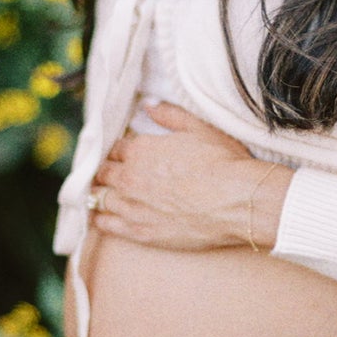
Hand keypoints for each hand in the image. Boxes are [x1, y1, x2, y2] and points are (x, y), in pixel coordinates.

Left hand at [90, 102, 288, 251]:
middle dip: (105, 171)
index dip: (119, 151)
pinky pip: (107, 224)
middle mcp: (130, 177)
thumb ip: (170, 115)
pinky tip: (100, 216)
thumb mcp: (198, 129)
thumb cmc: (222, 163)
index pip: (116, 149)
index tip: (121, 155)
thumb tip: (149, 105)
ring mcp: (133, 206)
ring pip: (100, 198)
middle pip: (104, 172)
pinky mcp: (140, 231)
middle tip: (108, 173)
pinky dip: (100, 218)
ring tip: (102, 194)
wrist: (236, 201)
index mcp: (141, 149)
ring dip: (99, 193)